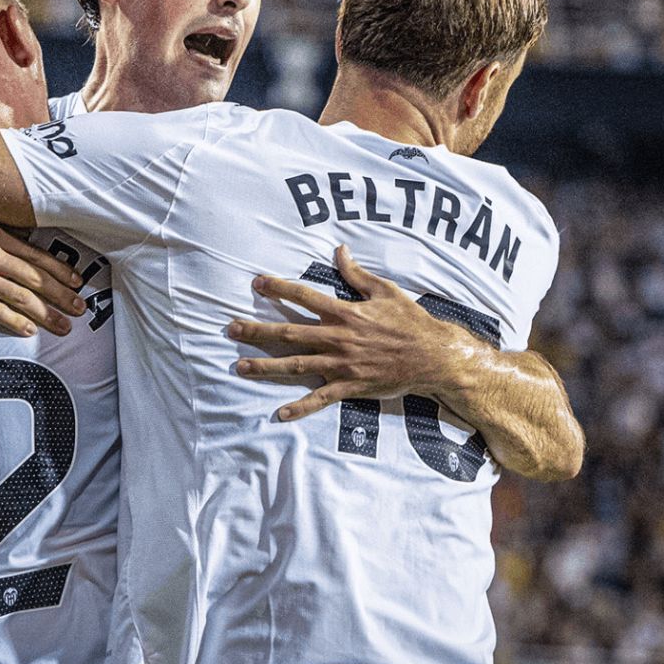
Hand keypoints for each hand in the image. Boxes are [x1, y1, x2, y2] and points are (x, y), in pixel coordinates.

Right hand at [0, 210, 85, 336]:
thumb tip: (19, 236)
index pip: (37, 256)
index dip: (60, 270)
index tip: (76, 281)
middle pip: (36, 280)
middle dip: (62, 296)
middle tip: (80, 308)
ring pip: (22, 299)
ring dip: (47, 315)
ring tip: (64, 326)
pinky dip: (15, 323)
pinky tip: (29, 331)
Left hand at [227, 245, 467, 419]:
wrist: (434, 356)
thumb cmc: (411, 321)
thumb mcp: (385, 290)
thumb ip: (357, 273)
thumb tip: (339, 249)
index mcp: (345, 312)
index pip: (304, 296)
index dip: (278, 288)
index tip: (256, 282)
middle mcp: (338, 337)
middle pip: (289, 332)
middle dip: (257, 330)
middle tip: (230, 329)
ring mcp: (342, 363)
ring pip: (296, 365)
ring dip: (266, 366)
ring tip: (240, 367)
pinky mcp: (350, 385)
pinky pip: (321, 398)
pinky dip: (301, 407)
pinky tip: (280, 413)